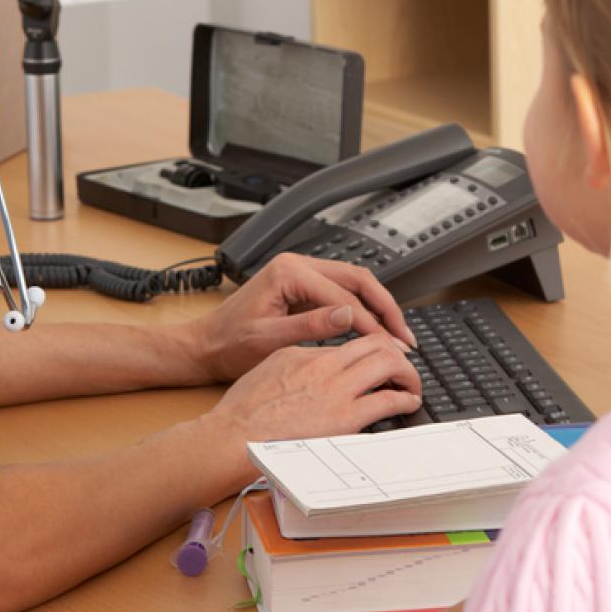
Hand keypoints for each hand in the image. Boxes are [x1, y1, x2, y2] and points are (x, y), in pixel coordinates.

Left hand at [188, 253, 414, 381]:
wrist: (205, 346)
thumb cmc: (228, 344)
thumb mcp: (268, 340)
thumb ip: (310, 326)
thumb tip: (350, 316)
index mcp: (288, 272)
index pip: (343, 296)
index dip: (370, 322)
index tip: (388, 346)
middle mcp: (297, 266)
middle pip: (358, 279)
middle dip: (385, 308)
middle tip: (404, 336)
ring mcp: (302, 274)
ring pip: (354, 284)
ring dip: (378, 308)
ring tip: (397, 335)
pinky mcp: (304, 287)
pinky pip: (342, 293)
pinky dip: (363, 310)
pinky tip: (375, 330)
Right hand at [206, 336, 421, 444]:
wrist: (233, 436)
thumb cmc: (243, 412)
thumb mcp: (269, 370)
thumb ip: (297, 362)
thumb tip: (314, 363)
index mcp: (305, 352)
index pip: (350, 341)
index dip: (372, 346)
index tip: (381, 355)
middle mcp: (325, 366)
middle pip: (376, 343)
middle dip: (396, 351)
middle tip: (404, 365)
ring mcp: (337, 390)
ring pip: (388, 363)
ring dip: (407, 372)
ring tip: (411, 383)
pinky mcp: (345, 417)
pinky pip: (388, 400)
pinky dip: (405, 398)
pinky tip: (408, 402)